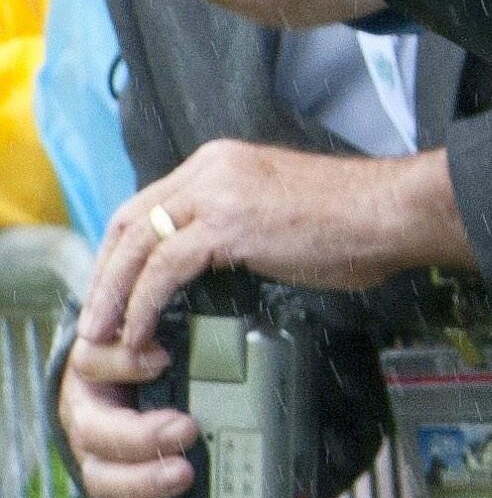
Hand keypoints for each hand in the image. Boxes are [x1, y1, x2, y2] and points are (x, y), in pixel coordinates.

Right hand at [60, 336, 195, 497]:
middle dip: (140, 434)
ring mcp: (98, 452)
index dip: (122, 362)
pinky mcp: (111, 483)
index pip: (92, 360)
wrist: (149, 381)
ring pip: (101, 474)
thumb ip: (178, 320)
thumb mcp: (165, 328)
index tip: (162, 358)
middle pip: (94, 429)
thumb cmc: (160, 352)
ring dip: (141, 479)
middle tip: (185, 428)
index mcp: (96, 368)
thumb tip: (220, 312)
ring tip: (183, 474)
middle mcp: (90, 412)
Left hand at [80, 142, 432, 353]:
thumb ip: (234, 224)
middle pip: (129, 221)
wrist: (390, 211)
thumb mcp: (275, 209)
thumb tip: (206, 266)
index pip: (146, 203)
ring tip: (106, 336)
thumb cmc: (352, 219)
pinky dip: (143, 305)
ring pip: (136, 246)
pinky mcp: (226, 224)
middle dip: (104, 275)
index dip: (119, 251)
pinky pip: (162, 270)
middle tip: (96, 318)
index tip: (112, 289)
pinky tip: (143, 331)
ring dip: (114, 296)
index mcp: (222, 161)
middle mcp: (212, 168)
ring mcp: (217, 192)